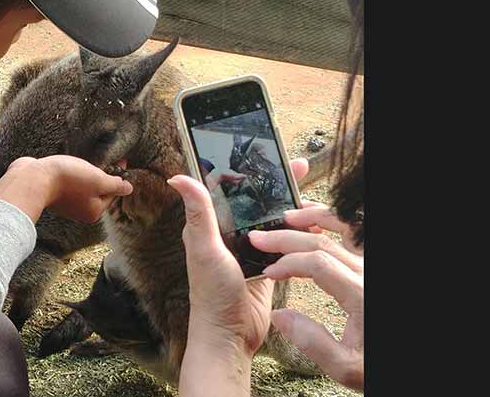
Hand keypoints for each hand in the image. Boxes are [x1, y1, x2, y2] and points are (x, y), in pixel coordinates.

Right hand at [36, 155, 132, 221]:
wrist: (32, 179)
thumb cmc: (68, 180)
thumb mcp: (98, 180)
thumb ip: (115, 184)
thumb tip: (129, 188)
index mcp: (93, 212)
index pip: (112, 193)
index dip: (117, 175)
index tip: (120, 160)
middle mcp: (80, 212)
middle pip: (97, 191)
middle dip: (100, 175)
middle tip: (101, 160)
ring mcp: (65, 205)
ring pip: (83, 187)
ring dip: (85, 174)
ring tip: (81, 162)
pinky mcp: (52, 195)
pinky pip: (67, 184)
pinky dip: (70, 175)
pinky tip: (67, 166)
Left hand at [169, 158, 308, 396]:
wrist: (228, 334)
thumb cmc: (210, 294)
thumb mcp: (203, 248)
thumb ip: (198, 213)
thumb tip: (178, 178)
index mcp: (209, 226)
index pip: (226, 188)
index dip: (244, 169)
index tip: (265, 156)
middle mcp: (228, 234)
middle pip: (253, 200)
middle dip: (274, 184)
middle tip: (297, 167)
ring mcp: (248, 248)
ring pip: (270, 219)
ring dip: (288, 206)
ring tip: (308, 193)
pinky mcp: (265, 264)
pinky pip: (282, 242)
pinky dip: (296, 231)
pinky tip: (311, 223)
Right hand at [250, 205, 362, 390]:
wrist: (402, 361)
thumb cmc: (377, 365)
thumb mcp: (345, 367)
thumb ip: (311, 342)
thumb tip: (279, 316)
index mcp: (360, 296)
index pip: (317, 264)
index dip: (287, 263)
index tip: (268, 271)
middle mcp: (367, 274)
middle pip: (322, 243)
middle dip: (285, 238)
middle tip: (259, 237)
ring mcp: (371, 267)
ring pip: (342, 230)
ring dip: (312, 218)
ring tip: (286, 217)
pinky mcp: (370, 268)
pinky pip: (355, 234)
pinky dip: (335, 221)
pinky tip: (316, 220)